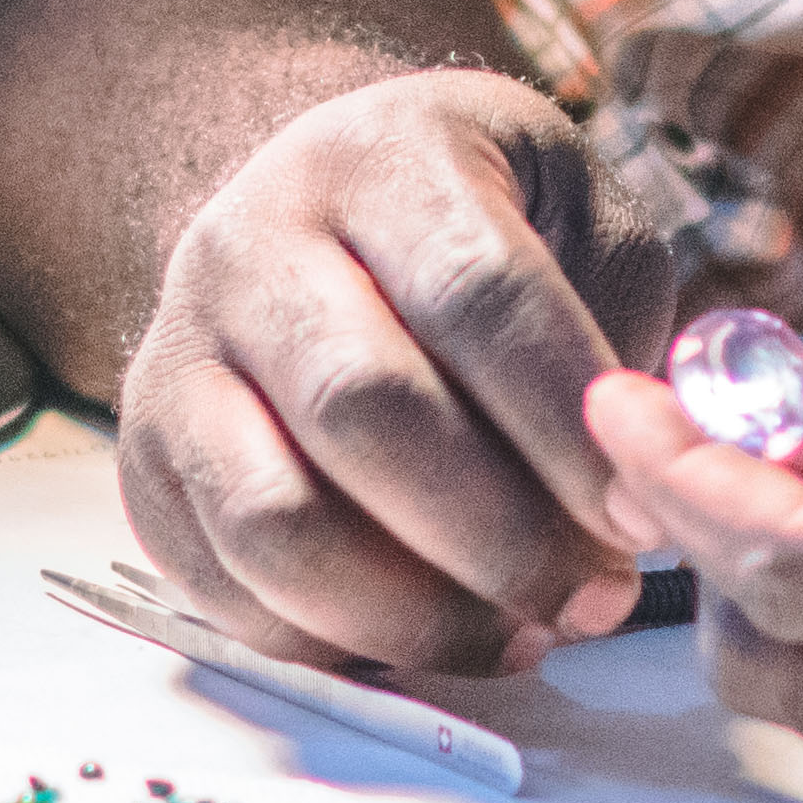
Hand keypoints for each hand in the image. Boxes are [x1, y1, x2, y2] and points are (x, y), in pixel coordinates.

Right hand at [115, 69, 689, 675]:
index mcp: (381, 156)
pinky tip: (437, 637)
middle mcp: (251, 240)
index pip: (474, 294)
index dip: (564, 424)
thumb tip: (656, 481)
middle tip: (598, 597)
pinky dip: (341, 645)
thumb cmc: (482, 230)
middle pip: (364, 410)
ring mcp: (180, 351)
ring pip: (276, 520)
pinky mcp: (147, 457)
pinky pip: (229, 587)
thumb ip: (628, 328)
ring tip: (526, 636)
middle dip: (501, 536)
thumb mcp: (577, 216)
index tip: (643, 516)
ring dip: (417, 613)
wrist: (318, 214)